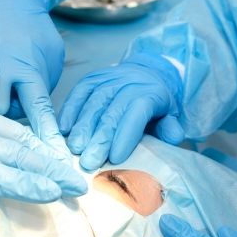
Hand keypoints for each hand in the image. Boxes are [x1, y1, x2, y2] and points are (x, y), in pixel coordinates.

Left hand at [0, 0, 68, 157]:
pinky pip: (45, 84)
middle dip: (44, 138)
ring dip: (25, 105)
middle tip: (54, 164)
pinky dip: (33, 87)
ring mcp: (48, 61)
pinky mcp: (59, 58)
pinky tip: (21, 75)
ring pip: (38, 99)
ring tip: (14, 95)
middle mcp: (29, 64)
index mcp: (0, 61)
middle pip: (37, 111)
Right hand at [58, 54, 183, 170]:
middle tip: (89, 162)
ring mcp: (109, 77)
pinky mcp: (92, 78)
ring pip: (93, 101)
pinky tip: (63, 129)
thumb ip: (170, 128)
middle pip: (112, 110)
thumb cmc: (157, 106)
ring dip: (82, 127)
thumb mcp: (171, 116)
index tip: (115, 158)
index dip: (126, 134)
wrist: (147, 74)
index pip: (137, 111)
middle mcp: (129, 80)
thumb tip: (173, 137)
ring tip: (75, 149)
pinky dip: (70, 110)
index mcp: (151, 92)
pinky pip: (79, 92)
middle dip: (99, 138)